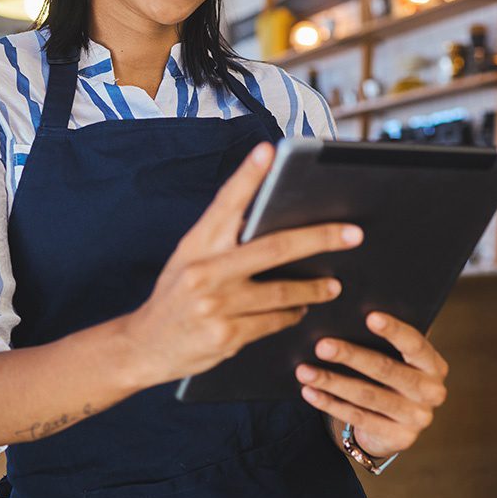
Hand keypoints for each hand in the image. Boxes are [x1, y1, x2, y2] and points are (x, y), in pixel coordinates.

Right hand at [121, 141, 364, 385]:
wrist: (144, 346)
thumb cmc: (175, 295)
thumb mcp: (189, 259)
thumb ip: (223, 240)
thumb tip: (275, 220)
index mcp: (196, 244)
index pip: (226, 202)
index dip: (249, 176)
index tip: (270, 152)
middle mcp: (205, 271)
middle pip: (274, 248)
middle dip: (319, 238)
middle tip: (352, 233)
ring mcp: (217, 305)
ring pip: (283, 292)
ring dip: (313, 288)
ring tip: (332, 284)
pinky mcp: (226, 336)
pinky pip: (274, 321)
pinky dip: (291, 314)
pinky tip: (300, 310)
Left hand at [295, 312, 448, 459]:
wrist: (397, 424)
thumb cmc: (390, 375)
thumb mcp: (396, 359)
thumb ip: (382, 341)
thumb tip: (344, 315)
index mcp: (433, 364)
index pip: (415, 344)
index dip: (393, 330)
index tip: (369, 316)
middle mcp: (431, 392)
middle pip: (386, 370)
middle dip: (351, 356)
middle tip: (321, 346)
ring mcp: (417, 418)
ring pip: (367, 396)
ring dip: (332, 382)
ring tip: (304, 371)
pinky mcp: (399, 438)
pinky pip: (358, 418)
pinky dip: (330, 404)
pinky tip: (309, 392)